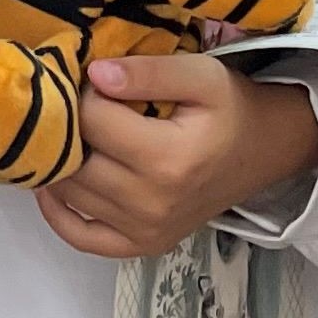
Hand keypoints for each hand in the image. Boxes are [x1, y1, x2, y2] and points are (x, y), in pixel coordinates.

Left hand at [36, 52, 317, 258]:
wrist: (263, 149)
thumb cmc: (229, 108)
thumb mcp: (200, 75)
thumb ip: (148, 71)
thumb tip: (94, 74)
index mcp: (168, 158)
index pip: (91, 121)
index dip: (82, 92)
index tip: (90, 79)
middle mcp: (153, 203)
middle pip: (75, 160)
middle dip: (66, 127)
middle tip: (72, 106)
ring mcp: (146, 230)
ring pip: (70, 194)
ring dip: (59, 162)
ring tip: (69, 135)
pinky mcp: (142, 245)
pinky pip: (81, 237)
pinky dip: (58, 213)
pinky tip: (54, 183)